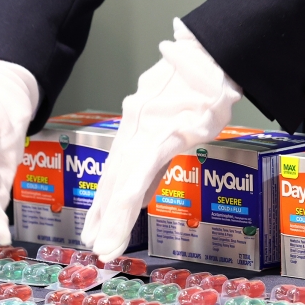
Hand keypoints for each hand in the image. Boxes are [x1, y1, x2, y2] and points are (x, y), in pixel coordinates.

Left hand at [81, 18, 241, 258]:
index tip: (98, 225)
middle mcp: (133, 132)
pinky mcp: (160, 138)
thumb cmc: (202, 84)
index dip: (105, 200)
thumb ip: (160, 151)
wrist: (212, 55)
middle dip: (102, 216)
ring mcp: (144, 134)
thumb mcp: (178, 119)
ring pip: (121, 185)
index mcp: (138, 128)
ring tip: (104, 248)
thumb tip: (147, 188)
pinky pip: (139, 179)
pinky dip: (126, 206)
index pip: (117, 171)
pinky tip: (120, 225)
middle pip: (113, 181)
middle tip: (92, 245)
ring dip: (111, 220)